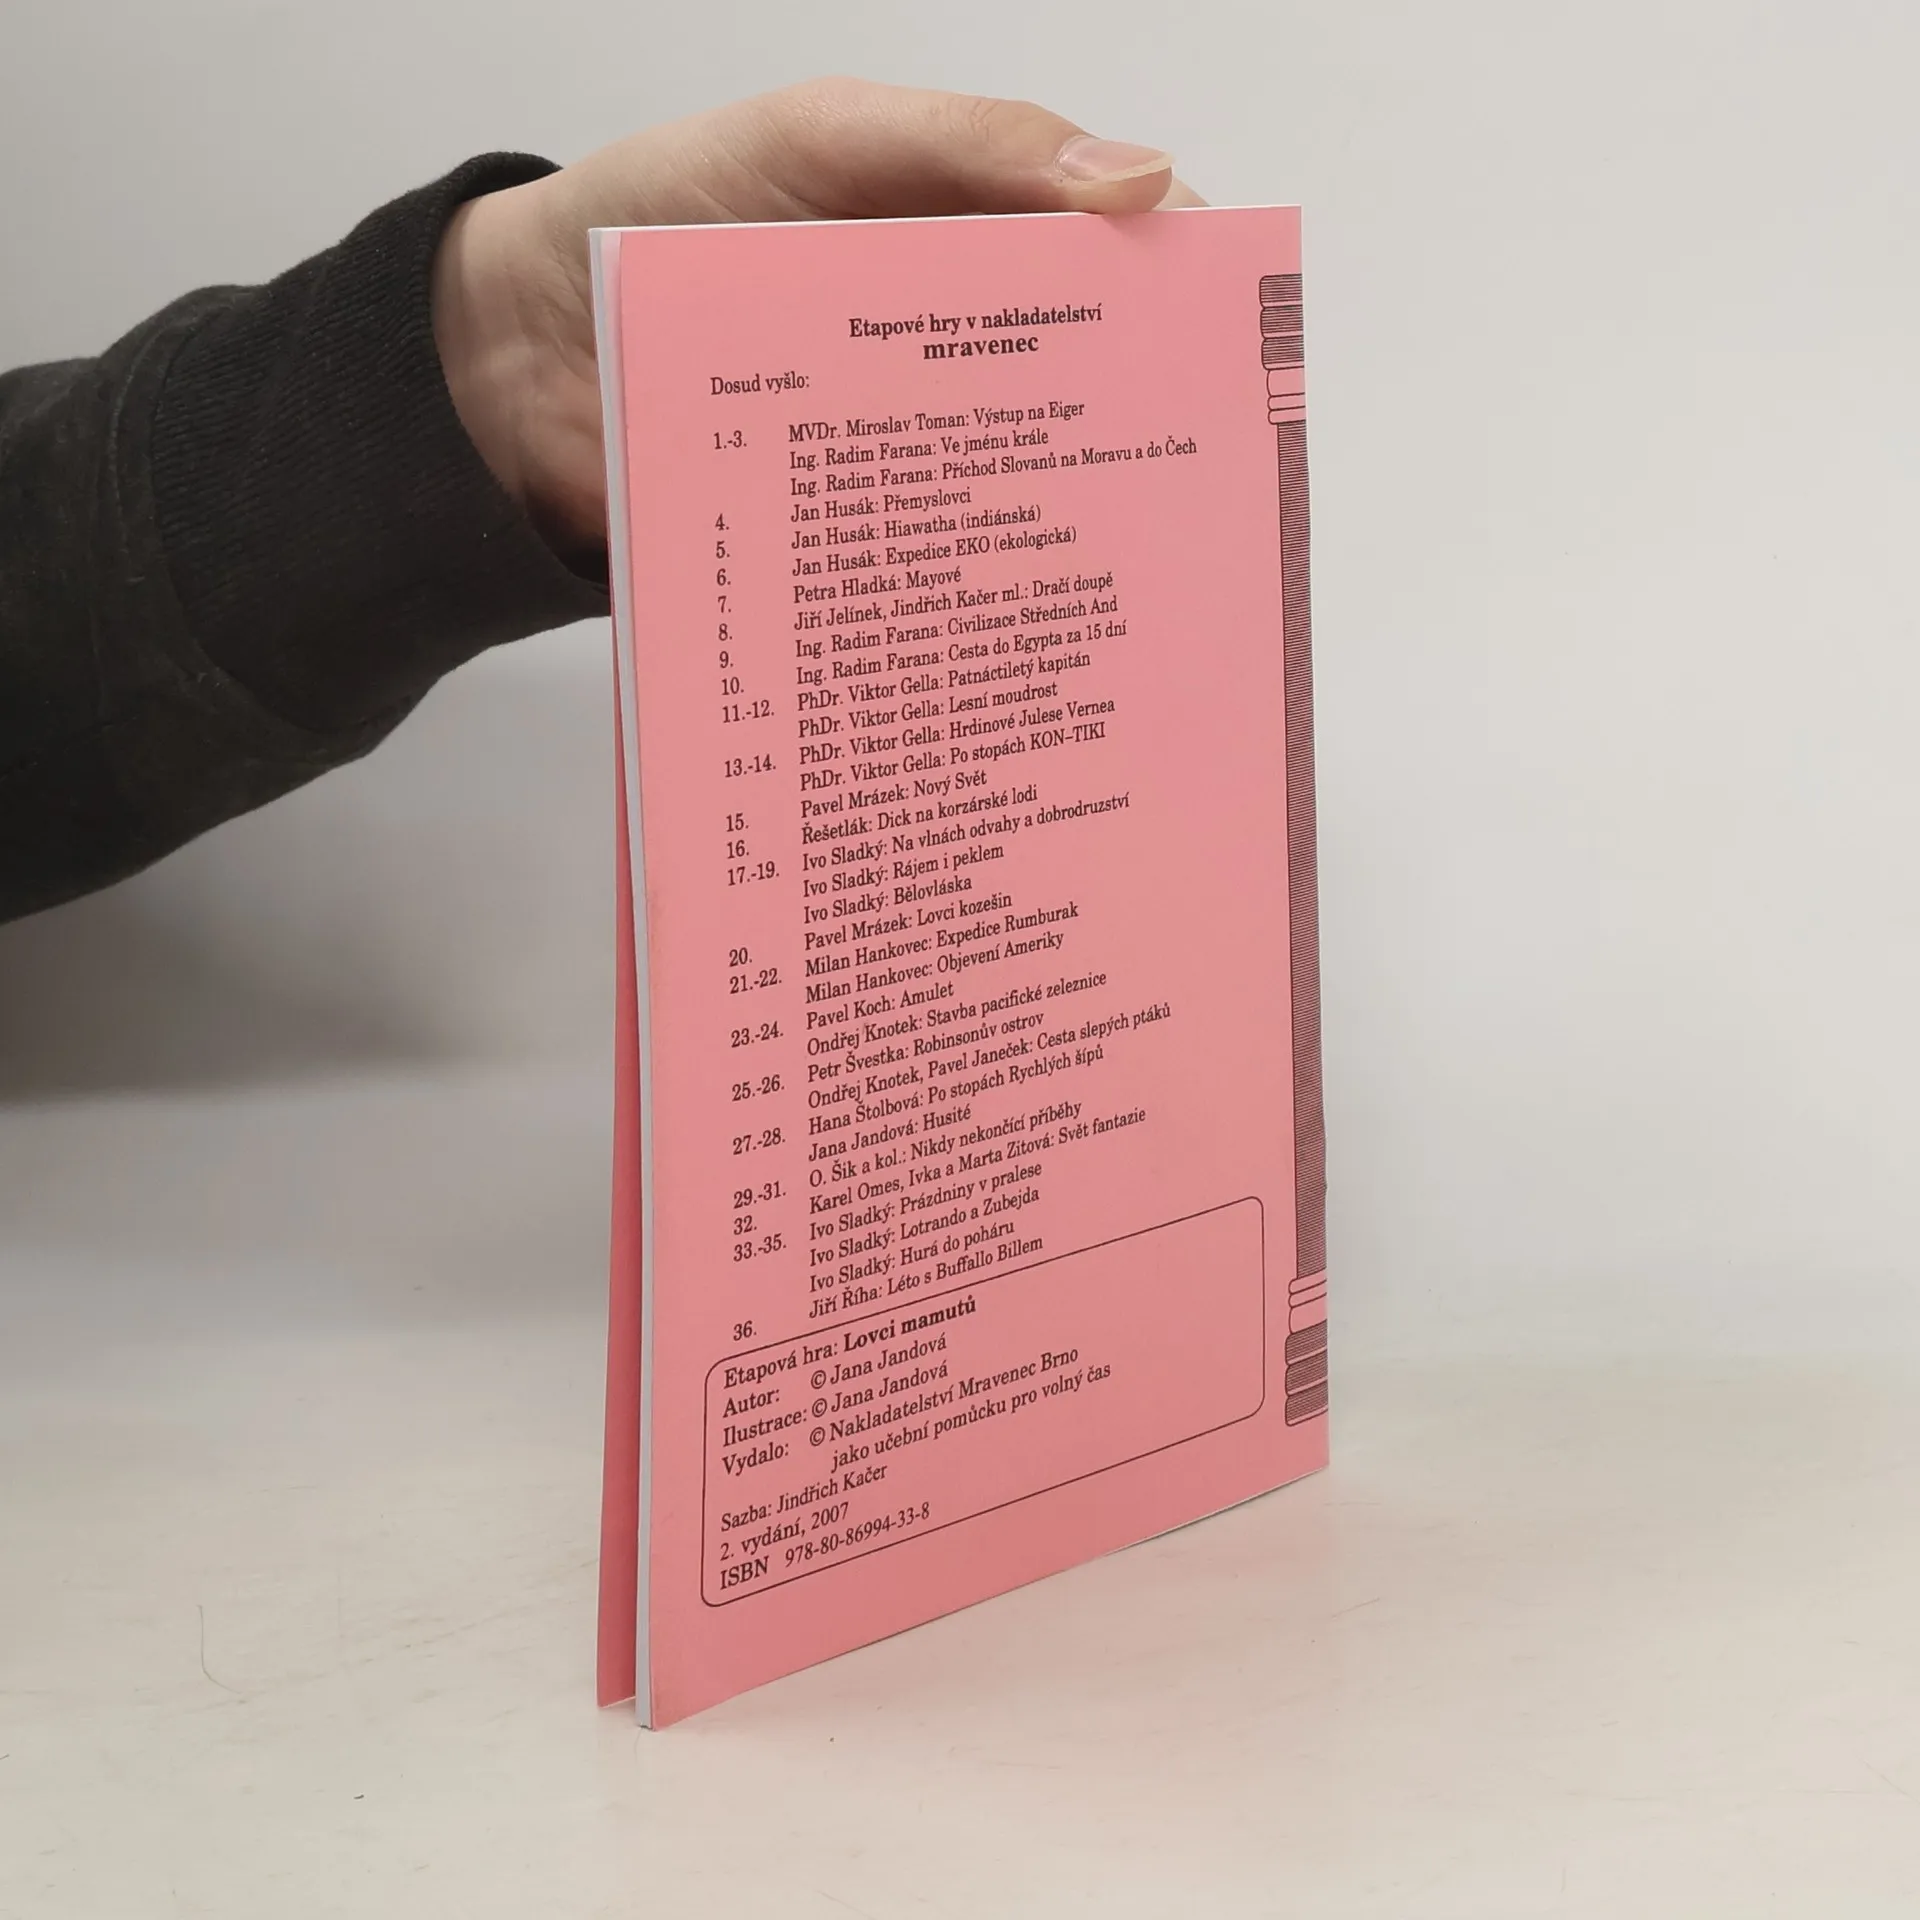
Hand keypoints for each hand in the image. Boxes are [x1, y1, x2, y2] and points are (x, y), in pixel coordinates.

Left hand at [431, 79, 1201, 557]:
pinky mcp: (842, 539)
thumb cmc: (662, 212)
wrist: (515, 351)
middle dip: (1132, 433)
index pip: (1097, 266)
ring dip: (1058, 528)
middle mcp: (940, 356)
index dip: (1172, 296)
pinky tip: (1009, 620)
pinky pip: (919, 563)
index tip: (1234, 344)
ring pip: (1003, 490)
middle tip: (1199, 486)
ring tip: (1128, 572)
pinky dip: (961, 589)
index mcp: (955, 246)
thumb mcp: (823, 142)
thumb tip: (1145, 183)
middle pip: (1066, 393)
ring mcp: (892, 452)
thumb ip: (967, 149)